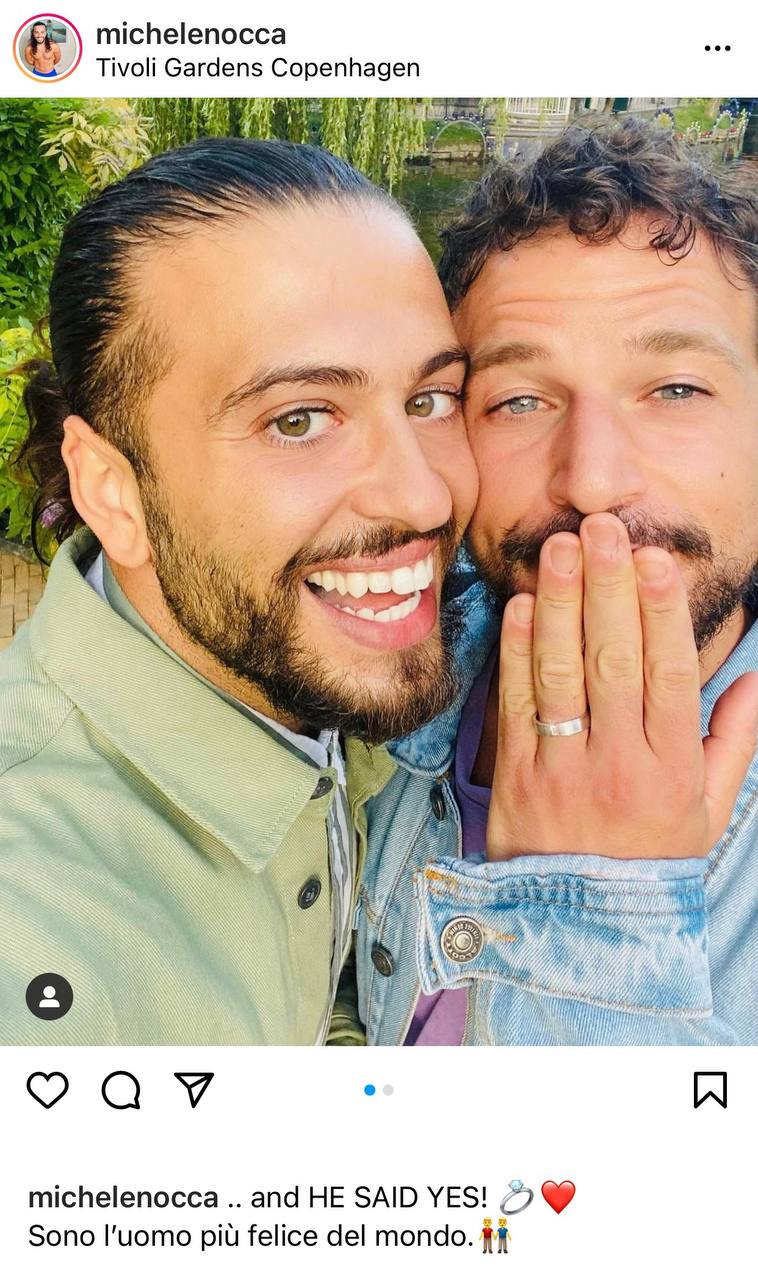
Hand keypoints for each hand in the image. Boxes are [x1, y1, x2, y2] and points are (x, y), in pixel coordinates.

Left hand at [487, 512, 757, 859]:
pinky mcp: (515, 777)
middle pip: (613, 662)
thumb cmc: (650, 860)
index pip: (668, 677)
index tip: (657, 560)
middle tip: (603, 530)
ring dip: (561, 605)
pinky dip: (515, 653)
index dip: (662, 614)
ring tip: (561, 548)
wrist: (581, 928)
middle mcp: (618, 764)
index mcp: (670, 768)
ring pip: (562, 675)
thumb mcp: (708, 813)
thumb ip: (732, 744)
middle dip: (609, 590)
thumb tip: (754, 680)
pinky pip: (515, 705)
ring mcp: (563, 769)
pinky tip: (521, 606)